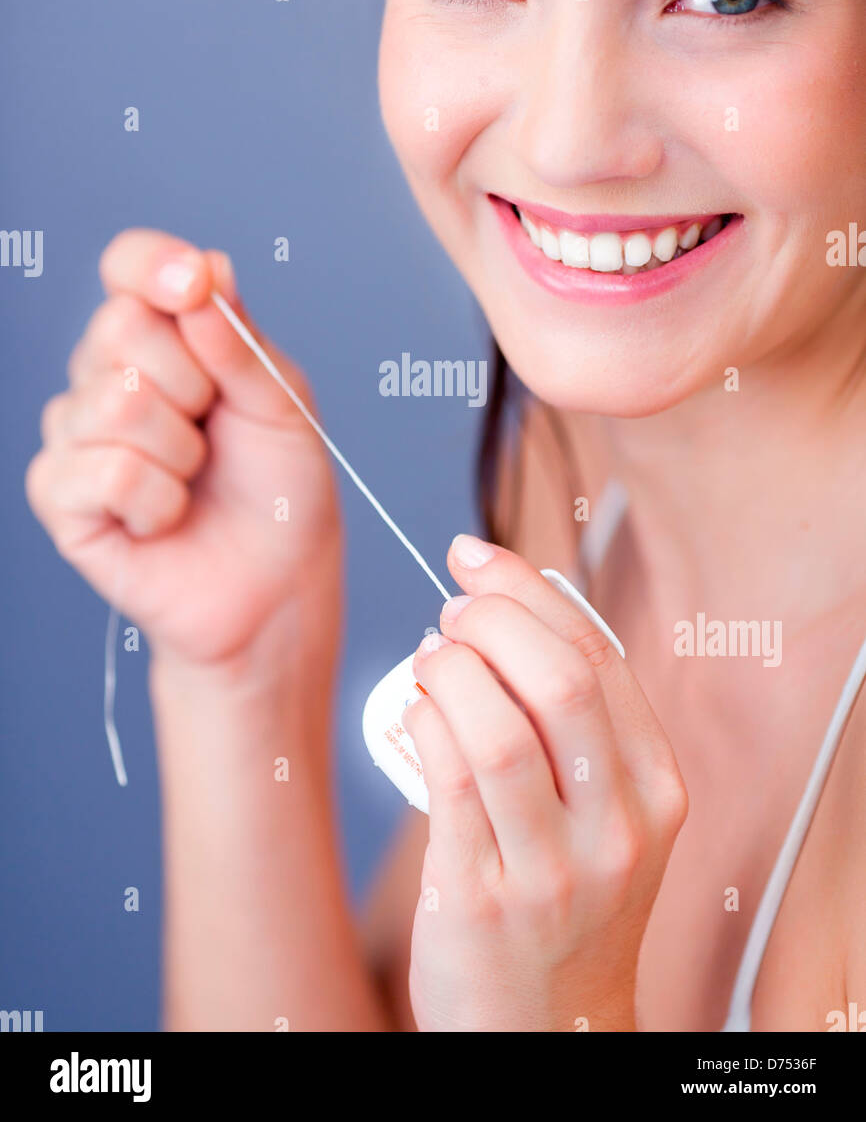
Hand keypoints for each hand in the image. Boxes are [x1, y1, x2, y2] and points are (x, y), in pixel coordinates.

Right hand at [26, 229, 341, 682]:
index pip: (128, 266)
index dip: (152, 265)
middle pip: (118, 327)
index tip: (193, 283)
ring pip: (113, 403)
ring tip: (194, 478)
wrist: (277, 584)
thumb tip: (205, 269)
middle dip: (193, 383)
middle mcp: (108, 374)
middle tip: (214, 429)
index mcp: (165, 337)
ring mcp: (77, 434)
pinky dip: (158, 501)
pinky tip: (167, 517)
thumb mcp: (282, 403)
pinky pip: (104, 472)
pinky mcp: (61, 496)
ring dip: (180, 451)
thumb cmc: (279, 490)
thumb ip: (239, 340)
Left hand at [402, 535, 687, 1031]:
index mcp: (657, 787)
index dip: (528, 589)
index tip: (475, 557)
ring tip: (433, 659)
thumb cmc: (568, 897)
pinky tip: (417, 706)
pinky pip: (448, 784)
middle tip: (452, 610)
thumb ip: (578, 723)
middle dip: (491, 619)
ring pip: (498, 730)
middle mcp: (618, 828)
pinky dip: (424, 721)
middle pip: (557, 681)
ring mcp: (554, 870)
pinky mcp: (484, 900)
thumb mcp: (608, 813)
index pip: (598, 656)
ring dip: (450, 670)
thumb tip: (508, 603)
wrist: (549, 1027)